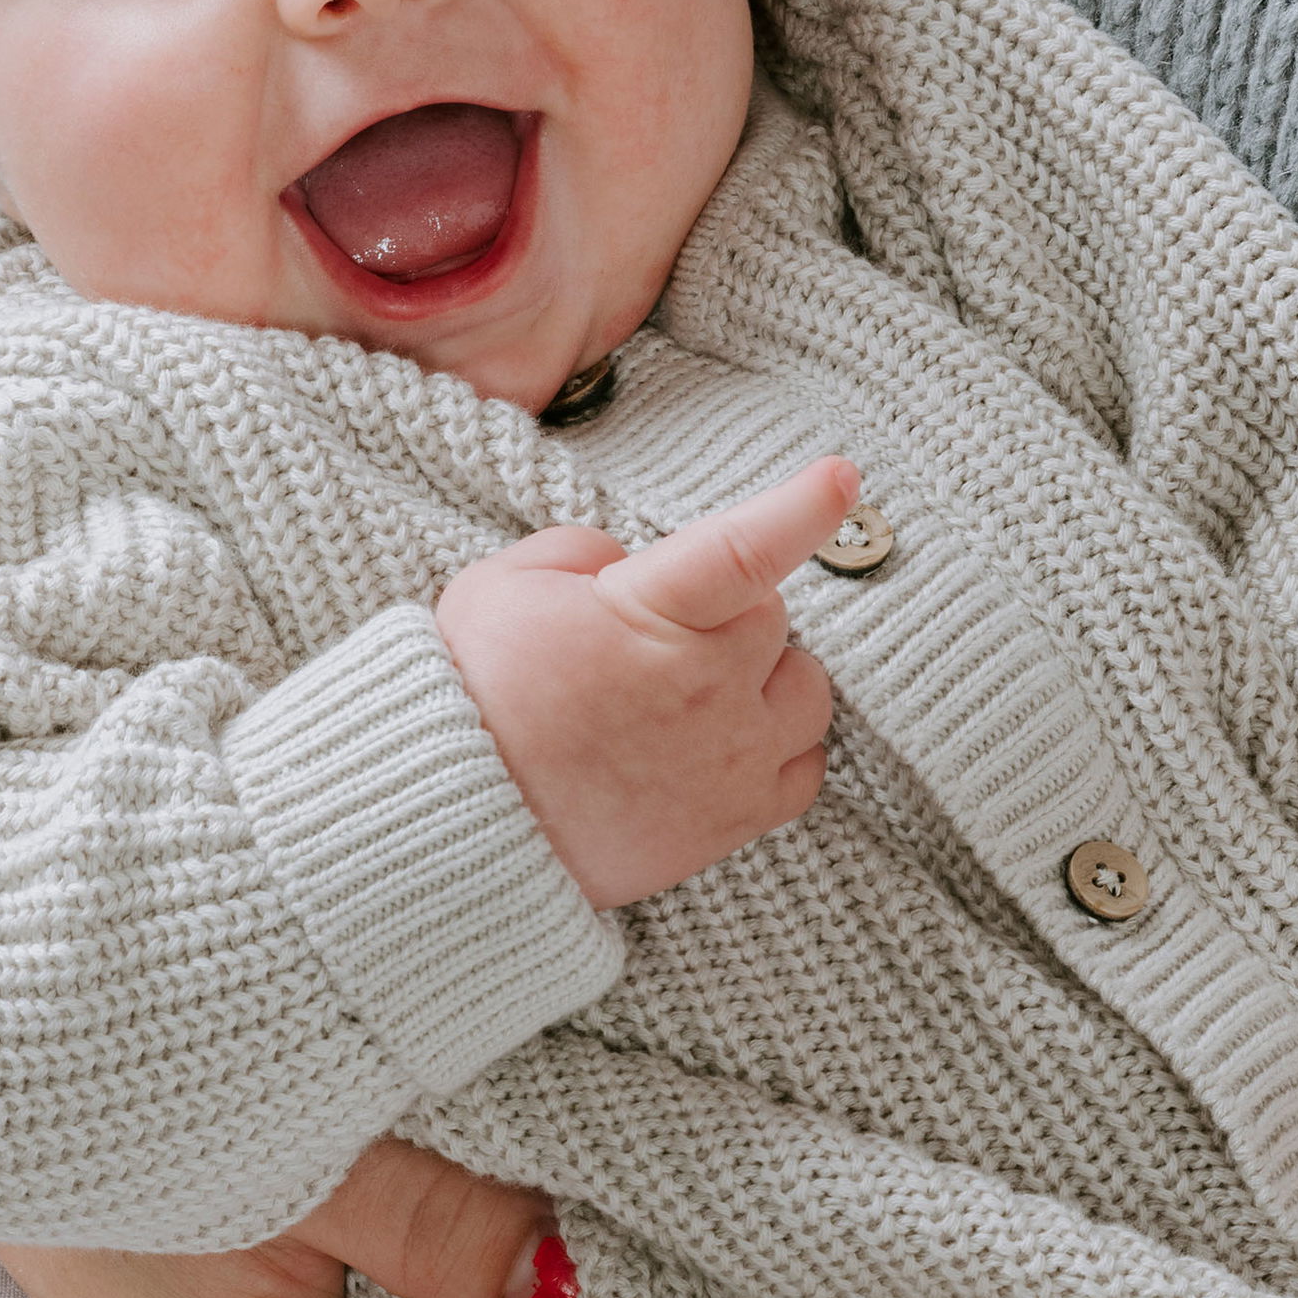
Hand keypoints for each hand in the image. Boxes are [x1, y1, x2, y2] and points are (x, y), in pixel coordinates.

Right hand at [437, 456, 857, 910]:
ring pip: (807, 692)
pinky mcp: (733, 821)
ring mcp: (728, 760)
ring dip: (770, 676)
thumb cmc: (470, 696)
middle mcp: (706, 688)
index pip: (745, 549)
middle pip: (775, 618)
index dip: (801, 507)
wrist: (454, 821)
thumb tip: (630, 563)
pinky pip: (806, 771)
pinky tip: (733, 740)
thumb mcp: (503, 586)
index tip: (843, 476)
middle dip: (732, 611)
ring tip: (704, 687)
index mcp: (650, 615)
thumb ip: (583, 551)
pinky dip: (783, 748)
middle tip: (664, 634)